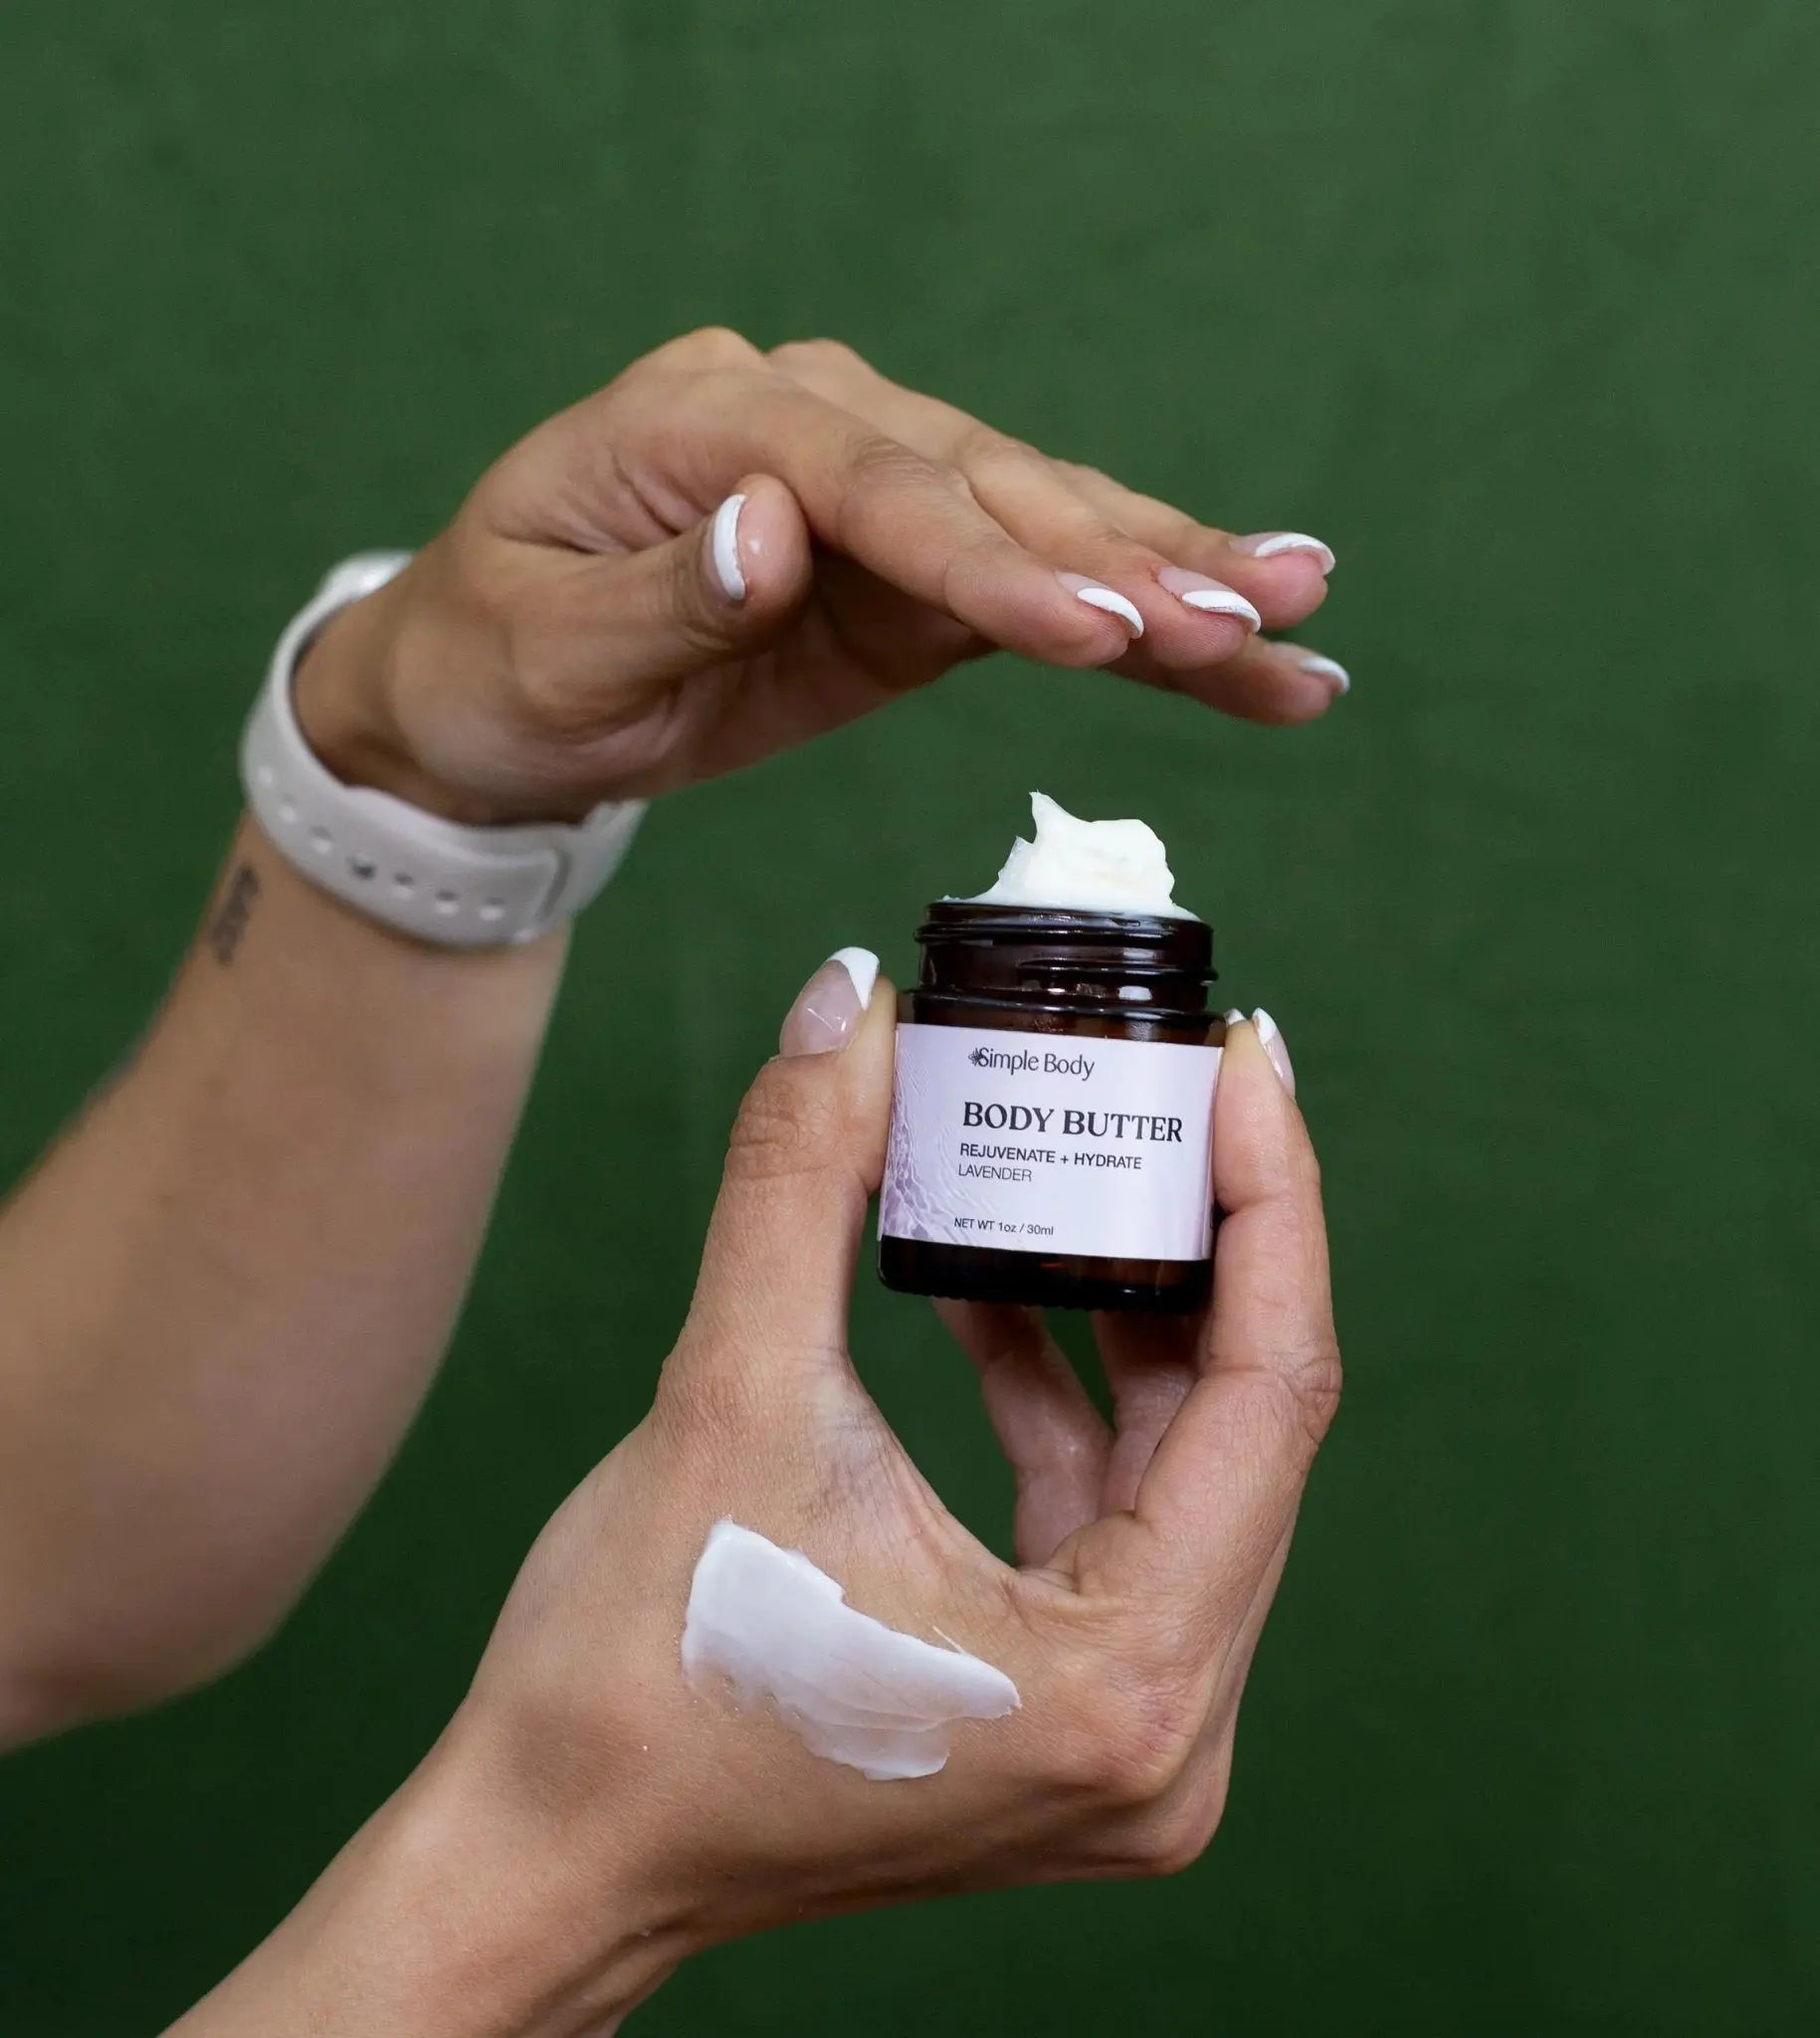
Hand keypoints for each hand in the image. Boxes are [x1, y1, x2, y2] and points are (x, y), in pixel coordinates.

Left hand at [296, 329, 1344, 823]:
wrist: (487, 697)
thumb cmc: (496, 661)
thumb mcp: (545, 643)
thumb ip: (664, 592)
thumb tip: (775, 531)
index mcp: (715, 417)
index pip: (874, 482)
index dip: (988, 557)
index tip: (1095, 626)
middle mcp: (818, 427)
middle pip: (994, 486)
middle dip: (1123, 562)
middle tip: (1253, 618)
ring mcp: (878, 491)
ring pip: (1046, 527)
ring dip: (1174, 583)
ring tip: (1301, 626)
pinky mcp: (911, 575)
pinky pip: (1039, 592)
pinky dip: (1139, 626)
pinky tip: (1244, 648)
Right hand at [393, 963, 1332, 2026]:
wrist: (551, 1859)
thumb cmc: (633, 1679)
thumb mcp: (728, 1401)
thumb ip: (797, 1181)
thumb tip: (846, 1005)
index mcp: (1124, 1680)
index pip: (1273, 1390)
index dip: (1267, 1197)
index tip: (1239, 1054)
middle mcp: (1166, 1733)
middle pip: (1245, 1426)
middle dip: (1202, 1236)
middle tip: (1158, 1083)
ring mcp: (1127, 1739)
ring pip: (1182, 1469)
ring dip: (1125, 1312)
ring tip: (1069, 1164)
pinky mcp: (1071, 1721)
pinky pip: (1115, 1521)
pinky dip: (1065, 1399)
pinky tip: (989, 1291)